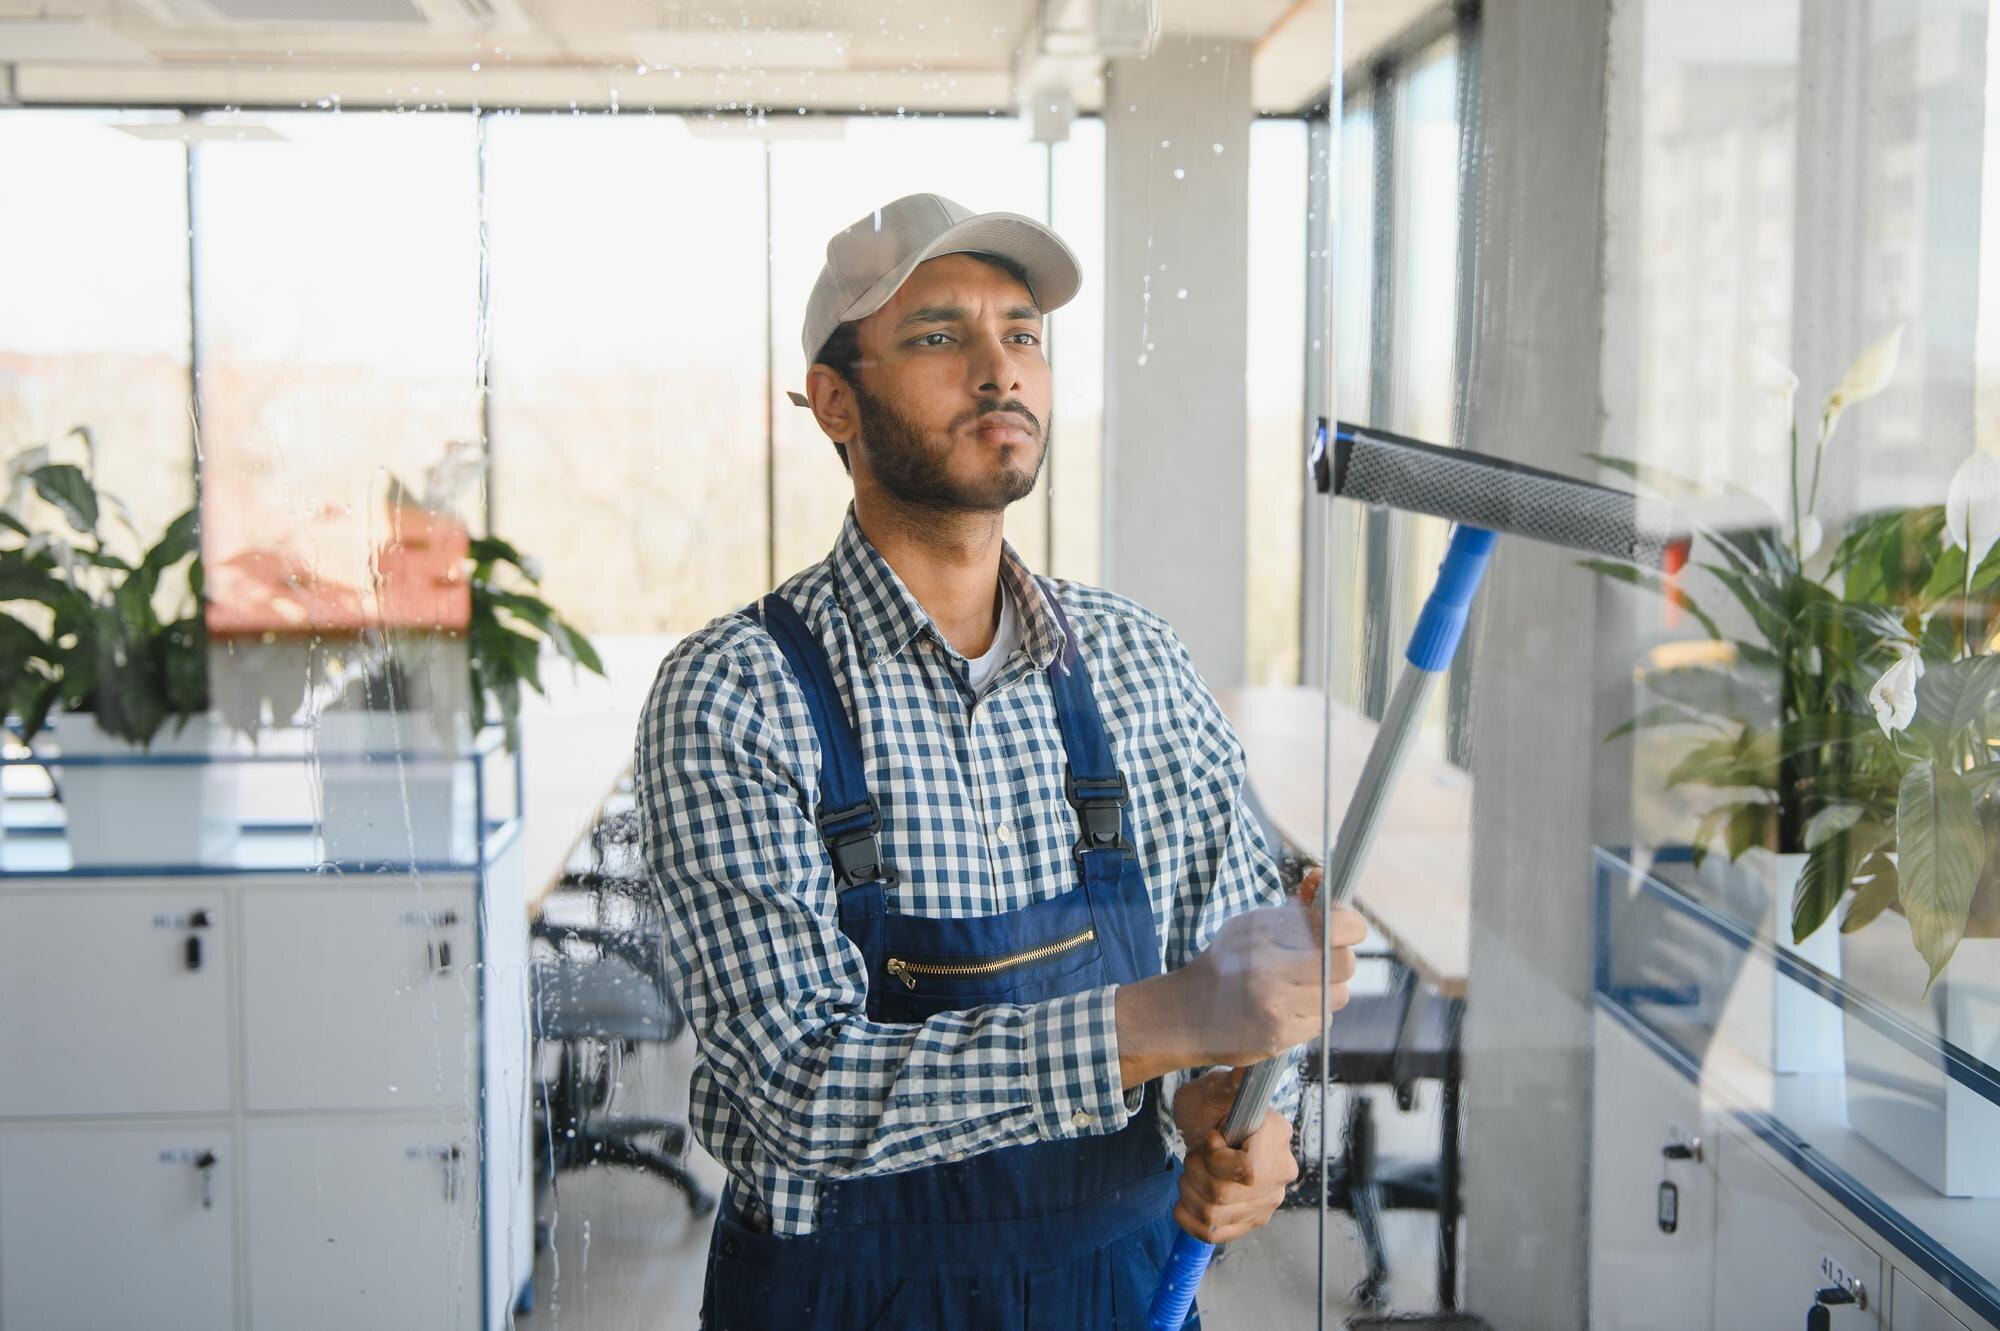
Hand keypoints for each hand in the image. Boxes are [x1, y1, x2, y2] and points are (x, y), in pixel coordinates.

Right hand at [1115, 868, 1367, 1083]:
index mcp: (1262, 932)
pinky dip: (1311, 1016)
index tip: (1349, 931)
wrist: (1184, 1015)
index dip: (1351, 928)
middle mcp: (1269, 967)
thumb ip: (1290, 911)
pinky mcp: (1280, 1035)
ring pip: (1338, 995)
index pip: (1335, 926)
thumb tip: (1323, 878)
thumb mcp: (1247, 927)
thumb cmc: (1222, 967)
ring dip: (1325, 992)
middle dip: (1339, 962)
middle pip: (1344, 963)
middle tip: (1321, 963)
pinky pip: (1323, 1022)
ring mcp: (1275, 1005)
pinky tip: (1286, 1010)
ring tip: (1297, 990)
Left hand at [1170, 1068, 1298, 1244]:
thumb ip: (1230, 1085)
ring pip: (1214, 1216)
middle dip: (1194, 1173)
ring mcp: (1267, 1199)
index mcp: (1277, 1136)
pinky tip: (1183, 1203)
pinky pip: (1215, 1234)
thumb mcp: (1216, 1088)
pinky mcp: (1251, 1218)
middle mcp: (1280, 1172)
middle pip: (1224, 1196)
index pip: (1247, 1170)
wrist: (1210, 1122)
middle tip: (1194, 1155)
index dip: (1216, 1159)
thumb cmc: (1211, 1103)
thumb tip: (1243, 1072)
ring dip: (1189, 1193)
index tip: (1210, 1139)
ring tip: (1190, 1172)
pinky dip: (1190, 1221)